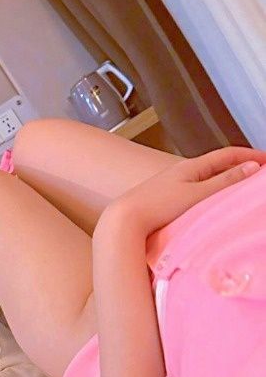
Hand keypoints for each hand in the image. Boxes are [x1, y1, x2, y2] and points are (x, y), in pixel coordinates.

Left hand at [103, 146, 264, 235]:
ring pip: (204, 180)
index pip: (226, 155)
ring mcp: (171, 187)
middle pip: (216, 166)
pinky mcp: (164, 202)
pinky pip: (193, 193)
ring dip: (223, 182)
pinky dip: (208, 195)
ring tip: (238, 190)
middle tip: (257, 175)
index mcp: (190, 167)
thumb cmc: (157, 207)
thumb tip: (251, 167)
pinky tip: (210, 206)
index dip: (249, 155)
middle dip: (238, 168)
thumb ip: (224, 182)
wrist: (123, 221)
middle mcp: (180, 173)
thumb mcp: (197, 194)